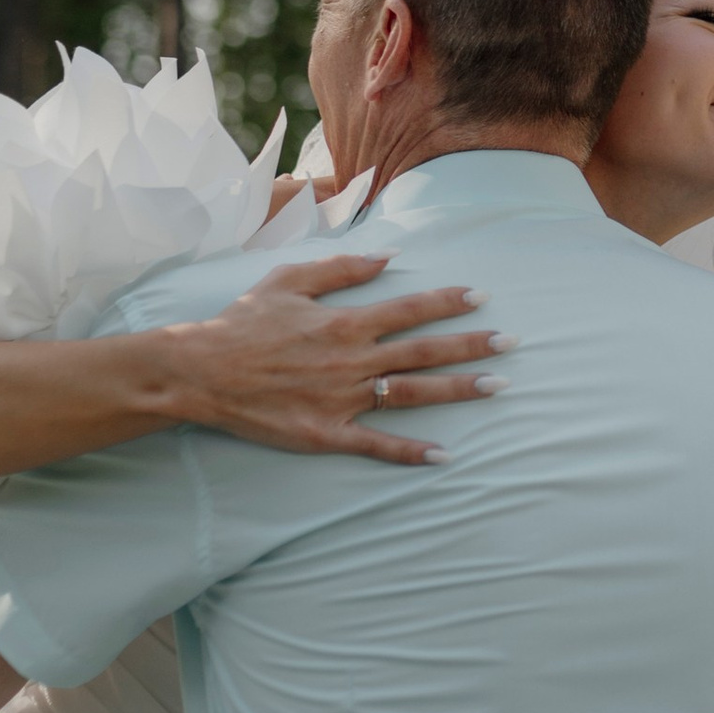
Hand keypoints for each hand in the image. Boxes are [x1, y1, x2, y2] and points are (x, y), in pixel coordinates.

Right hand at [162, 256, 508, 461]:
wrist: (201, 372)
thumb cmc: (242, 324)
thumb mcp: (288, 281)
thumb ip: (340, 268)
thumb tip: (387, 256)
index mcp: (344, 321)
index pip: (409, 308)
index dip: (448, 301)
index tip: (481, 297)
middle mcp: (352, 360)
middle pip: (424, 351)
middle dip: (472, 345)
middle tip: (512, 343)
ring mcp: (342, 399)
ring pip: (412, 394)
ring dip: (458, 390)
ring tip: (496, 386)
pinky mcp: (327, 434)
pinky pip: (376, 445)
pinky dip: (410, 452)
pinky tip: (443, 456)